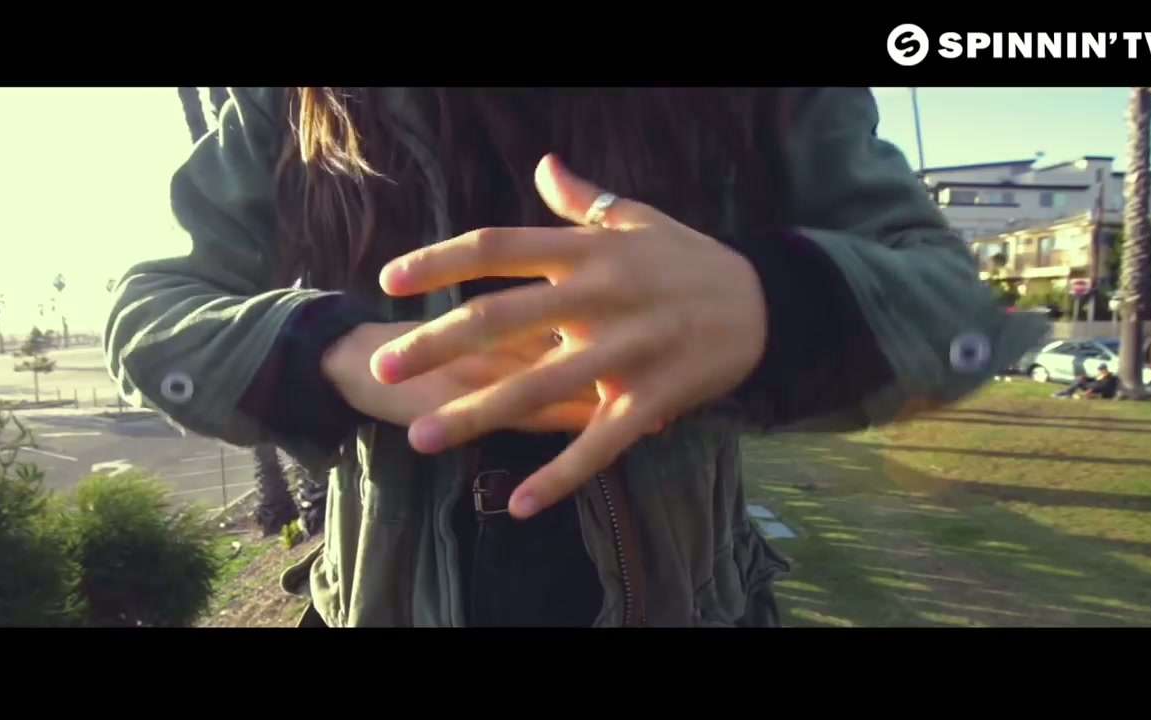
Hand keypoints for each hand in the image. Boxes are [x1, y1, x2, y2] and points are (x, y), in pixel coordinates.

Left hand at [370, 154, 768, 517]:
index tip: (390, 278)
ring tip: (422, 439)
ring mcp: (625, 351)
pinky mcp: (652, 398)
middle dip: (437, 343)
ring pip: (540, 387)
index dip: (441, 260)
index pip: (499, 248)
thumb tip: (542, 162)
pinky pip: (600, 443)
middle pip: (502, 318)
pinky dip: (561, 476)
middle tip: (384, 368)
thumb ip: (582, 200)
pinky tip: (520, 504)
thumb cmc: (690, 259)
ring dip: (477, 415)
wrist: (766, 304)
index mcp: (588, 251)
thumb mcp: (639, 219)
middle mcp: (599, 297)